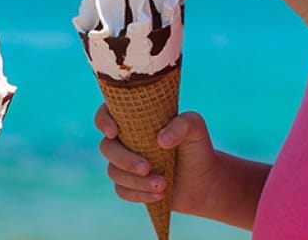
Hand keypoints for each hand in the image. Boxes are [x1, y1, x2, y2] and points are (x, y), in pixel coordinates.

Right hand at [95, 104, 219, 215]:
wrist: (205, 181)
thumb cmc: (197, 147)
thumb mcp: (195, 127)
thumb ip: (181, 125)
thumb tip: (160, 140)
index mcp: (134, 119)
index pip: (105, 113)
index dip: (103, 120)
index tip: (114, 132)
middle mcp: (124, 139)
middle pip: (106, 147)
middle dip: (124, 159)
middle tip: (147, 167)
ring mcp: (125, 163)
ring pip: (113, 172)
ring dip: (136, 181)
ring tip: (163, 185)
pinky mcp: (129, 185)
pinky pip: (121, 191)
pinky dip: (138, 194)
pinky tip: (159, 195)